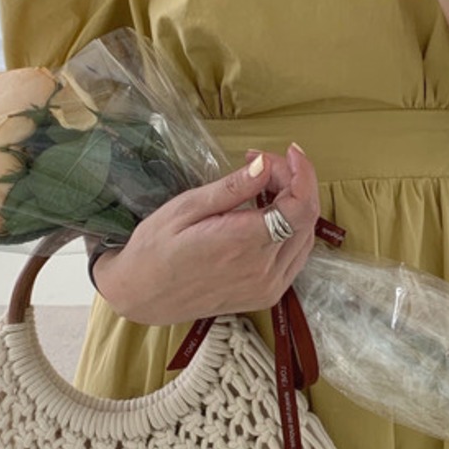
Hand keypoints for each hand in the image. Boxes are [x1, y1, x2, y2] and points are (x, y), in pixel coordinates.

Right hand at [94, 144, 320, 326]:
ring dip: (295, 204)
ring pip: (305, 236)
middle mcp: (263, 270)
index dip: (302, 173)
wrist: (142, 296)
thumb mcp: (186, 208)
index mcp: (243, 244)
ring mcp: (268, 286)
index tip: (288, 151)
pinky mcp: (266, 295)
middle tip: (264, 164)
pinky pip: (296, 256)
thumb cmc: (155, 248)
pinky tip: (269, 213)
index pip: (300, 205)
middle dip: (294, 181)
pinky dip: (292, 228)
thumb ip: (231, 188)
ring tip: (265, 185)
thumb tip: (264, 165)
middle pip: (306, 217)